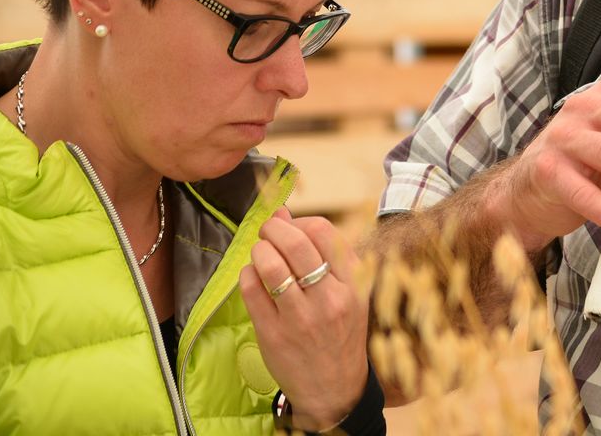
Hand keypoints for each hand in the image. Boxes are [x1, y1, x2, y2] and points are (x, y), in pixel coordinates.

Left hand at [240, 208, 370, 431]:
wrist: (335, 390)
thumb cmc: (340, 334)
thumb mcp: (348, 293)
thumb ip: (321, 253)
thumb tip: (282, 212)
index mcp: (353, 283)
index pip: (323, 232)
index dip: (300, 223)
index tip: (291, 229)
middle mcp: (330, 298)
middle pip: (295, 242)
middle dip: (273, 228)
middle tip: (267, 232)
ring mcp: (301, 318)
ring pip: (270, 264)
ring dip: (258, 250)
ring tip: (259, 254)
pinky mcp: (274, 334)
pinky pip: (251, 290)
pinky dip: (247, 275)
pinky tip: (253, 277)